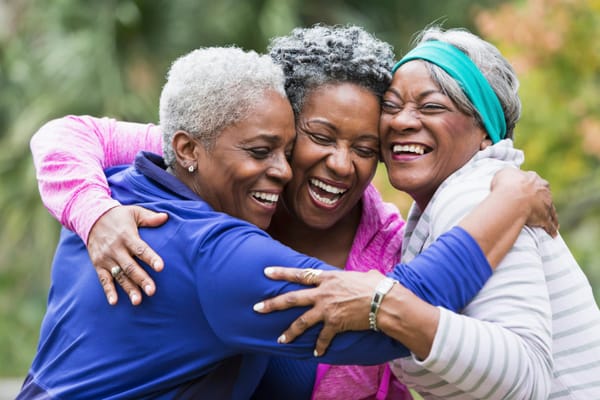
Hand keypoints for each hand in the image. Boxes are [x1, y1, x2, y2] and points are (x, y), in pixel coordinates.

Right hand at [87, 205, 167, 305]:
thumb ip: (150, 218)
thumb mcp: (134, 212)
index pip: (141, 249)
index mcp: (127, 236)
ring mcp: (106, 258)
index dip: (151, 258)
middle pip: (130, 266)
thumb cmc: (118, 216)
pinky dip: (108, 291)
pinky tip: (114, 302)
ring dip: (128, 289)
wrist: (90, 217)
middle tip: (152, 291)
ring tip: (138, 301)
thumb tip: (166, 217)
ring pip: (119, 276)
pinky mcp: (98, 264)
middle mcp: (116, 248)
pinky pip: (103, 279)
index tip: (161, 268)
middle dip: (142, 279)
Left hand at [253, 267, 383, 355]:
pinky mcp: (335, 324)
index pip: (300, 274)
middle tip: (257, 308)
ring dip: (289, 332)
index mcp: (327, 277)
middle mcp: (323, 293)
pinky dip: (319, 346)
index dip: (282, 273)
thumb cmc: (376, 285)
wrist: (384, 301)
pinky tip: (316, 354)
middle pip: (292, 299)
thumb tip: (363, 275)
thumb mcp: (359, 274)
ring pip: (301, 322)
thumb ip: (351, 277)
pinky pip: (323, 338)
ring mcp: (327, 309)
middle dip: (272, 304)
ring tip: (280, 340)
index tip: (266, 272)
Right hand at [491, 168, 558, 236]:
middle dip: (545, 203)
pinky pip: (550, 225)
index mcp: (536, 180)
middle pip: (547, 198)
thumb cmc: (507, 184)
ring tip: (554, 224)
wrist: (512, 197)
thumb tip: (508, 178)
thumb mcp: (505, 173)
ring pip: (552, 212)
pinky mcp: (544, 219)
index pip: (538, 184)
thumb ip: (509, 176)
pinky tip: (553, 234)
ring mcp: (546, 206)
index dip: (535, 188)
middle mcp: (544, 192)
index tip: (532, 192)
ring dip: (552, 218)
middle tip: (542, 208)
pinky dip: (551, 230)